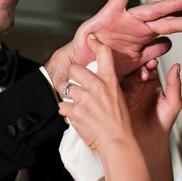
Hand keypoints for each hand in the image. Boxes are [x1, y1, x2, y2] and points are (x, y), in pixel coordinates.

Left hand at [58, 36, 132, 152]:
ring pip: (65, 87)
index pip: (103, 53)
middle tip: (76, 87)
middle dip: (72, 78)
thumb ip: (106, 85)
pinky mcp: (75, 111)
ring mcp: (85, 98)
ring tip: (75, 103)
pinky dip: (65, 111)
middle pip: (74, 69)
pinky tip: (75, 115)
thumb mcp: (119, 96)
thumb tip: (93, 79)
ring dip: (67, 95)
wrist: (117, 141)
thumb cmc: (119, 123)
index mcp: (110, 81)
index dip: (95, 43)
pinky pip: (62, 105)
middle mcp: (97, 86)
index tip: (90, 39)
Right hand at [70, 0, 181, 75]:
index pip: (174, 27)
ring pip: (154, 10)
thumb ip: (151, 53)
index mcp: (146, 36)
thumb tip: (169, 44)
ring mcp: (126, 19)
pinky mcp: (109, 15)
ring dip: (173, 4)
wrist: (83, 63)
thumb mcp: (135, 63)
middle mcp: (140, 26)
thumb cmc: (106, 60)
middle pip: (170, 18)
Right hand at [121, 57, 181, 149]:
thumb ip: (175, 85)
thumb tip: (176, 67)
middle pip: (134, 69)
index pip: (148, 68)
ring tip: (131, 78)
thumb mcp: (173, 104)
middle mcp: (138, 86)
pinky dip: (112, 82)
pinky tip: (117, 81)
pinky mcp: (115, 100)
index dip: (149, 64)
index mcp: (152, 84)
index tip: (150, 64)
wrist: (149, 143)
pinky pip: (112, 88)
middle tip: (140, 72)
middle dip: (136, 67)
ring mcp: (126, 92)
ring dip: (125, 74)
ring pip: (122, 76)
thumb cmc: (162, 126)